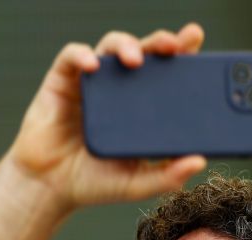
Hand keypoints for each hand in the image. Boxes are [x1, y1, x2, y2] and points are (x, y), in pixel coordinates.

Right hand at [9, 24, 207, 212]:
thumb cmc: (94, 183)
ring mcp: (92, 83)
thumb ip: (168, 175)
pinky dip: (82, 55)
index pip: (166, 72)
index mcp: (142, 106)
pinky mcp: (62, 81)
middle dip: (160, 41)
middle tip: (174, 44)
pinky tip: (93, 65)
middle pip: (144, 51)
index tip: (195, 39)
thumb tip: (200, 162)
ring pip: (111, 46)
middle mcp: (119, 88)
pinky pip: (72, 57)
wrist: (50, 188)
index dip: (182, 52)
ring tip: (136, 60)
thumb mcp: (138, 183)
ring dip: (125, 45)